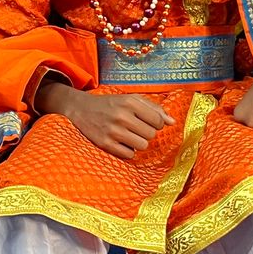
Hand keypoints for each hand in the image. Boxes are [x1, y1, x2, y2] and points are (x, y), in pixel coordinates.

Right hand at [41, 82, 174, 159]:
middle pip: (151, 135)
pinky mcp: (105, 144)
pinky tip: (120, 142)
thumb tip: (172, 122)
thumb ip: (153, 108)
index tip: (147, 121)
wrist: (80, 109)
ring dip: (138, 143)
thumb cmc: (110, 104)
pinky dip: (128, 150)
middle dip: (147, 133)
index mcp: (130, 102)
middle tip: (136, 128)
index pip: (158, 120)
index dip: (156, 123)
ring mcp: (113, 131)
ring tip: (129, 135)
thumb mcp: (130, 99)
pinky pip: (129, 154)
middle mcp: (122, 116)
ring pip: (142, 146)